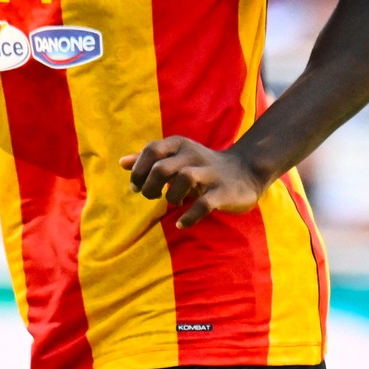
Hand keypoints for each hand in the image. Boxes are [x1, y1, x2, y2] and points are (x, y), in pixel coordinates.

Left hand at [121, 138, 263, 229]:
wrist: (246, 172)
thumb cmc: (202, 167)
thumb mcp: (176, 158)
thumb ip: (149, 160)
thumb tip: (122, 163)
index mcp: (180, 145)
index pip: (151, 150)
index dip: (138, 170)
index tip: (136, 186)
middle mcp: (194, 155)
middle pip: (162, 167)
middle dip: (150, 186)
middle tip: (152, 196)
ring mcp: (210, 173)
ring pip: (184, 179)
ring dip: (171, 197)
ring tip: (172, 203)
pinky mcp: (223, 191)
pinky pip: (204, 204)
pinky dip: (189, 217)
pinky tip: (181, 223)